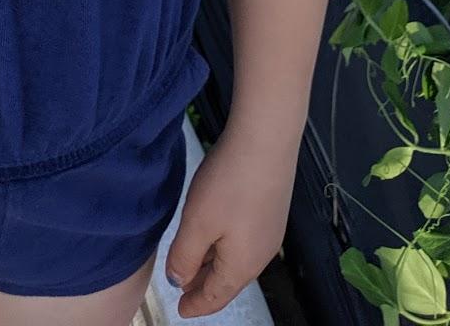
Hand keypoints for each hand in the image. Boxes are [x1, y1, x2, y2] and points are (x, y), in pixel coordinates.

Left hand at [162, 123, 295, 317]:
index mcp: (241, 266)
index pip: (215, 296)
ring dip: (213, 265)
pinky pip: (244, 241)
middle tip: (183, 289)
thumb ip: (184, 256)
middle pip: (227, 280)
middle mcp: (260, 255)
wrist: (266, 140)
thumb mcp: (197, 222)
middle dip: (203, 286)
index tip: (181, 311)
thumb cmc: (229, 183)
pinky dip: (225, 248)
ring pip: (236, 260)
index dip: (196, 305)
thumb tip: (178, 282)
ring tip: (194, 264)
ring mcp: (269, 232)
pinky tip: (215, 234)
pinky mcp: (271, 211)